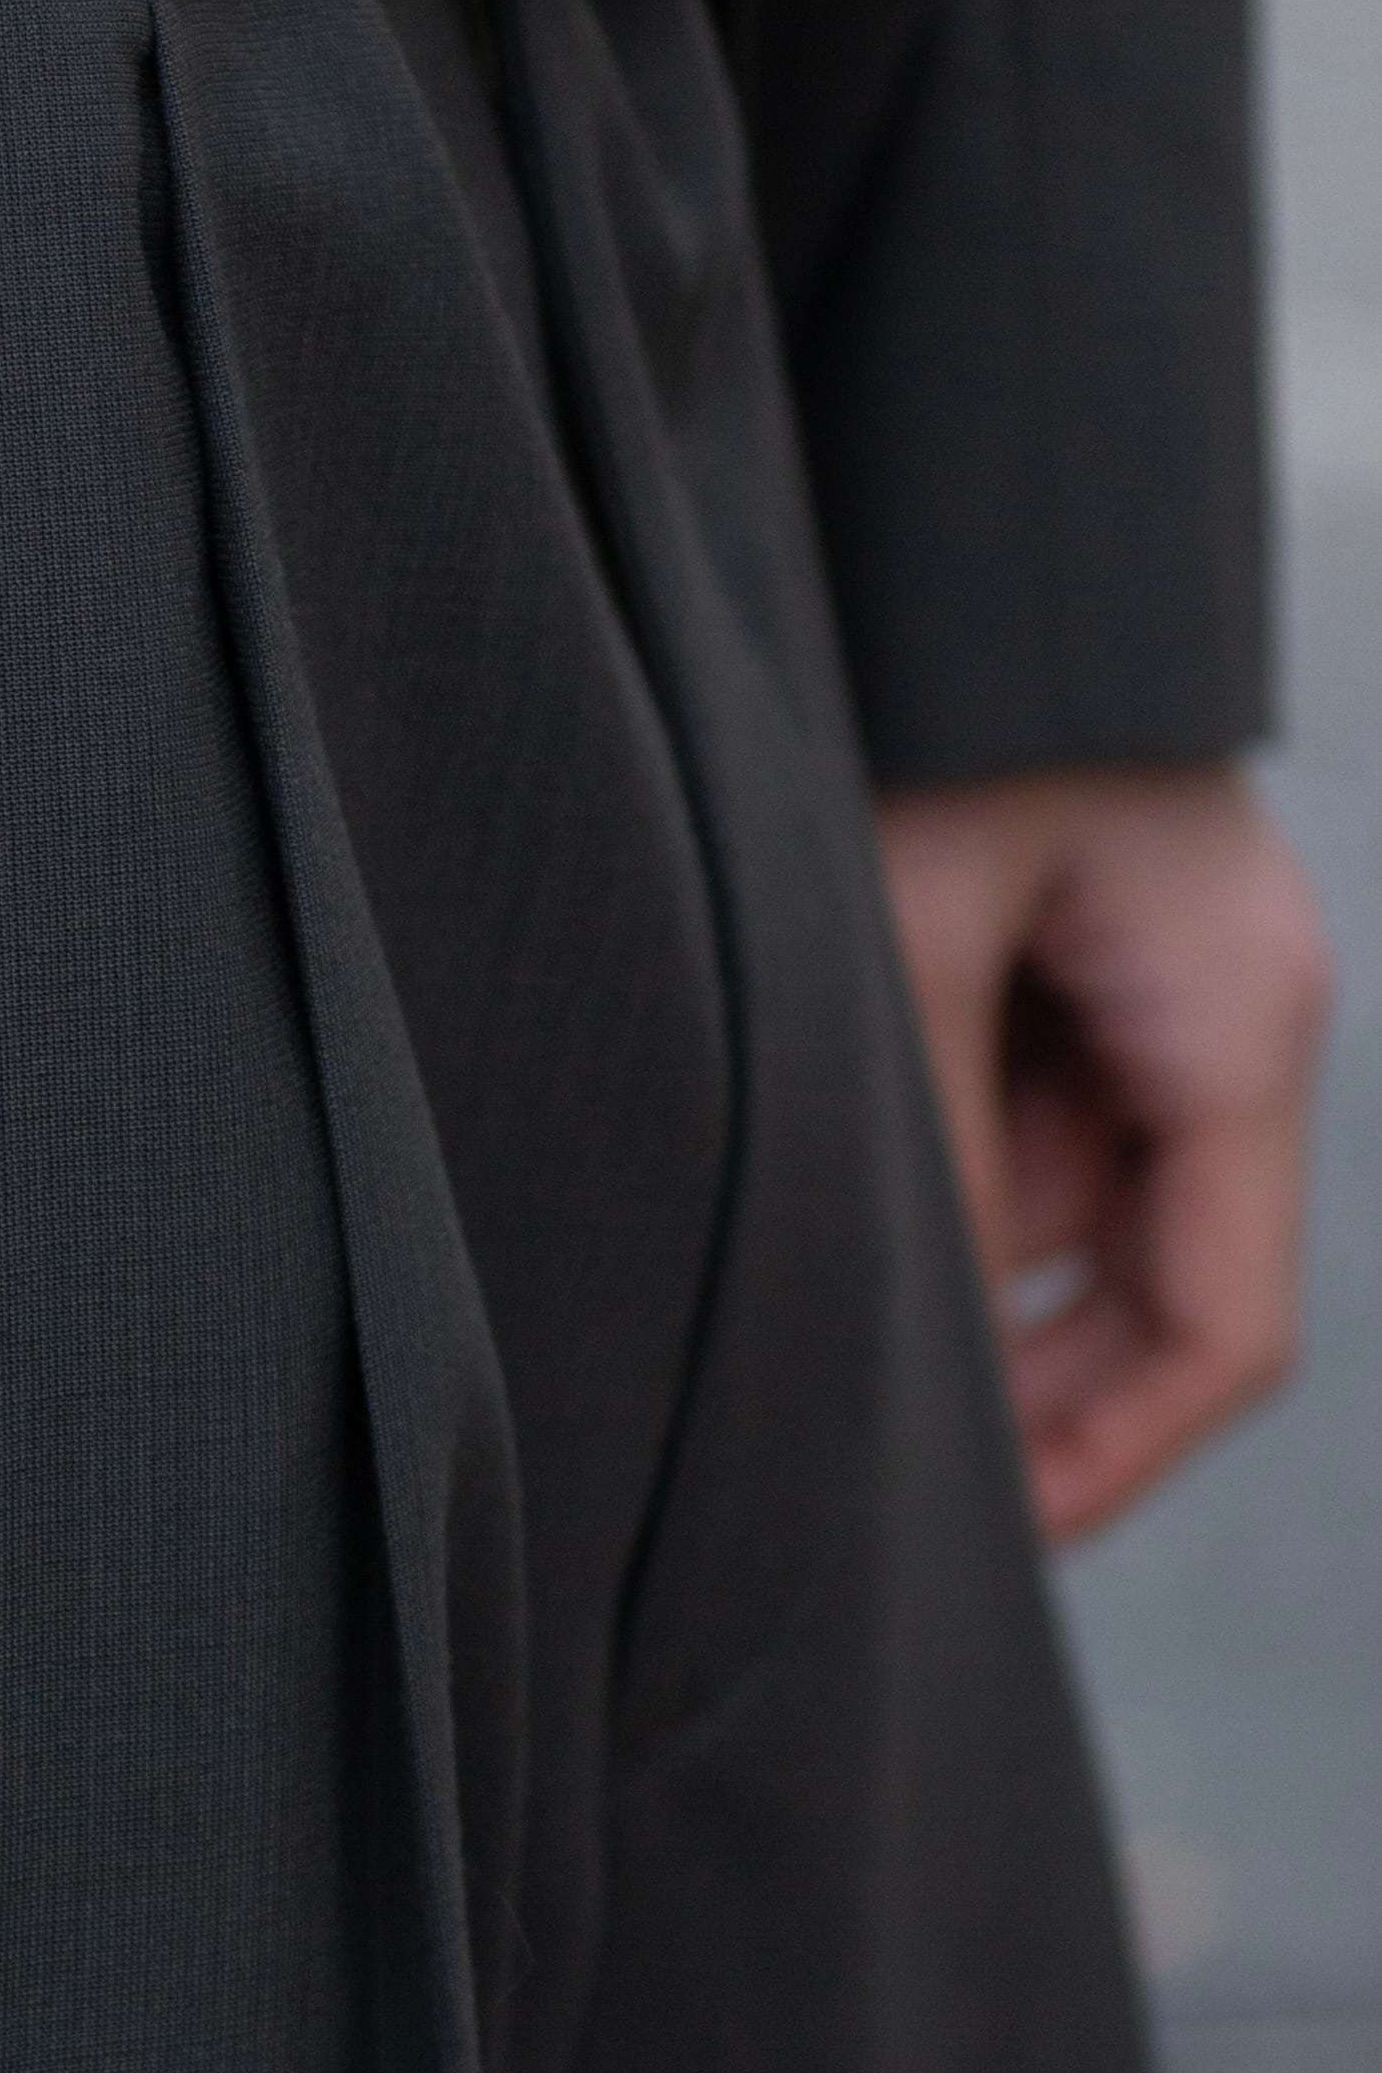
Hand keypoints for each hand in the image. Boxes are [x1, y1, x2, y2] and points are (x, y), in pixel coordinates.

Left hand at [876, 762, 1331, 1543]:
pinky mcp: (1099, 965)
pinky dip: (966, 1177)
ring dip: (981, 1272)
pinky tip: (863, 1175)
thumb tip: (927, 1342)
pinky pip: (1046, 1123)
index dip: (1115, 1458)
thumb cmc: (948, 704)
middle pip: (1166, 1292)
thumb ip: (934, 1145)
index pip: (1226, 1327)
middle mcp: (1232, 1022)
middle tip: (887, 1476)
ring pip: (1089, 1215)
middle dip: (1039, 1392)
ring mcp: (1171, 995)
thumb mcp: (909, 932)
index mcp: (1235, 1023)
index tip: (996, 1542)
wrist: (975, 530)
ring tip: (838, 1294)